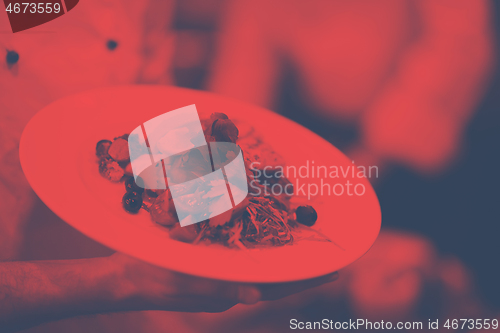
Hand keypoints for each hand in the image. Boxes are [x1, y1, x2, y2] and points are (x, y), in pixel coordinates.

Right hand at [108, 252, 338, 312]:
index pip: (276, 287)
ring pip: (256, 264)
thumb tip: (253, 296)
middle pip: (272, 275)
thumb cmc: (151, 278)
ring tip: (298, 237)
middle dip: (297, 263)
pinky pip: (237, 254)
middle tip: (322, 247)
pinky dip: (252, 244)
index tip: (335, 270)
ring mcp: (218, 274)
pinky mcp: (206, 263)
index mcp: (228, 293)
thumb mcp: (184, 281)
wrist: (124, 279)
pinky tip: (256, 228)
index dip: (305, 279)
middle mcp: (229, 285)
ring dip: (277, 252)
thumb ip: (218, 289)